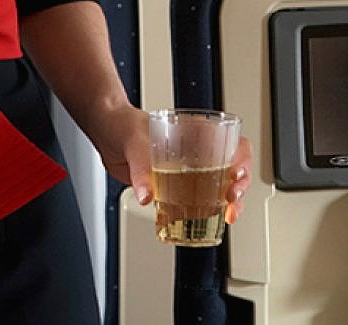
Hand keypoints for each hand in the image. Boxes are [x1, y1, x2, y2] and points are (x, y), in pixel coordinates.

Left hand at [106, 110, 252, 225]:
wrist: (105, 133)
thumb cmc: (123, 124)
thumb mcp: (134, 141)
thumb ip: (141, 166)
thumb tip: (147, 194)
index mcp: (195, 133)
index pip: (233, 144)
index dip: (242, 161)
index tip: (236, 176)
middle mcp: (196, 153)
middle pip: (232, 169)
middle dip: (239, 187)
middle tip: (232, 202)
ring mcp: (186, 170)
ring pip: (218, 188)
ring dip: (228, 203)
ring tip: (227, 216)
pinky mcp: (171, 186)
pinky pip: (194, 200)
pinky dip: (202, 213)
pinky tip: (201, 223)